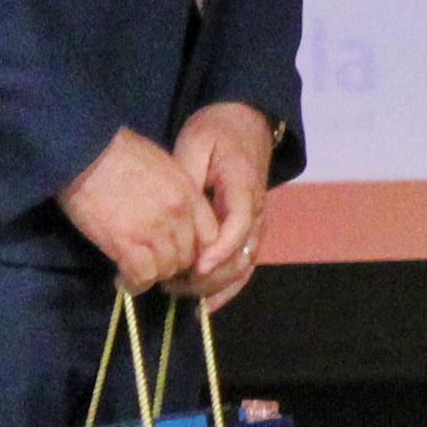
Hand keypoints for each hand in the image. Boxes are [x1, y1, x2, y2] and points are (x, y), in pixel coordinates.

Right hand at [58, 124, 208, 294]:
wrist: (84, 151)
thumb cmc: (117, 152)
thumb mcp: (162, 167)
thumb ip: (175, 194)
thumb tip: (173, 218)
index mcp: (188, 193)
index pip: (211, 236)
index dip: (197, 252)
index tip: (181, 255)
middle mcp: (178, 214)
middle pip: (190, 257)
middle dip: (173, 265)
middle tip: (154, 265)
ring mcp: (154, 230)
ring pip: (167, 270)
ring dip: (152, 274)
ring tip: (135, 272)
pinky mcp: (127, 244)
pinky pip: (142, 277)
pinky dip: (134, 284)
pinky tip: (123, 280)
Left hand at [173, 101, 278, 307]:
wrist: (246, 122)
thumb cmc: (217, 130)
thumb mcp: (196, 142)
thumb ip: (187, 178)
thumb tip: (175, 213)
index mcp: (243, 186)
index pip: (237, 224)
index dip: (218, 249)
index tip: (194, 267)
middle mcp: (256, 210)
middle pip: (241, 255)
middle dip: (208, 277)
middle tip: (169, 284)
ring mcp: (256, 223)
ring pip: (243, 266)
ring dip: (213, 285)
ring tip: (177, 292)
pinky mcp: (250, 231)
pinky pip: (244, 266)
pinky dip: (226, 288)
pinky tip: (205, 305)